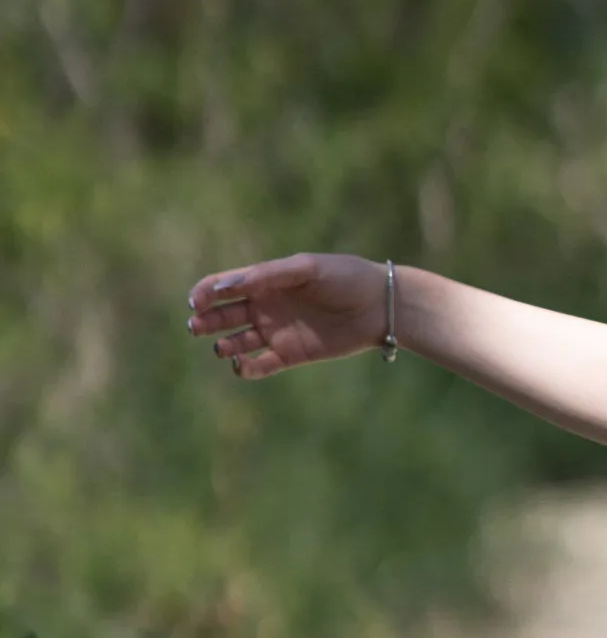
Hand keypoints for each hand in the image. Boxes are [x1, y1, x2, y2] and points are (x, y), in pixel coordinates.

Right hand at [186, 253, 390, 378]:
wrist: (380, 306)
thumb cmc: (345, 278)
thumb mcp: (307, 268)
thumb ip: (269, 275)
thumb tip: (227, 285)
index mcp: (266, 280)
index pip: (224, 286)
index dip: (205, 293)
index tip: (196, 302)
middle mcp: (267, 306)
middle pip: (225, 315)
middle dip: (207, 320)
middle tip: (196, 326)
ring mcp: (277, 331)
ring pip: (238, 341)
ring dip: (224, 345)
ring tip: (221, 348)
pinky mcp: (291, 355)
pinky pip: (261, 365)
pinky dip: (247, 369)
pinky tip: (240, 365)